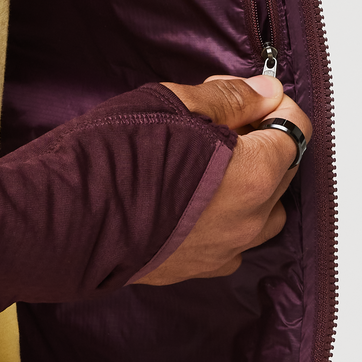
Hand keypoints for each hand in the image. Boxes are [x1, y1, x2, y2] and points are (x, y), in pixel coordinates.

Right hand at [132, 75, 312, 284]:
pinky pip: (233, 239)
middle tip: (212, 119)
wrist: (67, 217)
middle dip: (259, 138)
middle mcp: (250, 218)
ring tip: (205, 160)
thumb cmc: (114, 157)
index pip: (294, 130)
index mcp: (253, 173)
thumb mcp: (171, 104)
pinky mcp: (198, 269)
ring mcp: (226, 249)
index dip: (270, 104)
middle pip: (283, 170)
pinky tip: (189, 196)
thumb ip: (229, 99)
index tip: (240, 96)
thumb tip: (264, 92)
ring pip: (264, 210)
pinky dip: (225, 215)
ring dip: (249, 182)